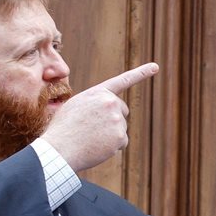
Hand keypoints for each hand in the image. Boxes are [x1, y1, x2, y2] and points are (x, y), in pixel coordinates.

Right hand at [41, 62, 158, 171]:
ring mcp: (117, 119)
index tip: (156, 67)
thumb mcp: (75, 106)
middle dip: (114, 119)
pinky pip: (122, 143)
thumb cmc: (63, 129)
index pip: (123, 80)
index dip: (141, 73)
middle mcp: (110, 102)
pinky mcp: (120, 136)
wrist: (60, 148)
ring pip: (121, 128)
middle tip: (95, 128)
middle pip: (123, 111)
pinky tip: (97, 147)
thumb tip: (105, 115)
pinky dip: (112, 147)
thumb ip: (93, 104)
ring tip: (91, 138)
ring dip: (110, 135)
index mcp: (98, 93)